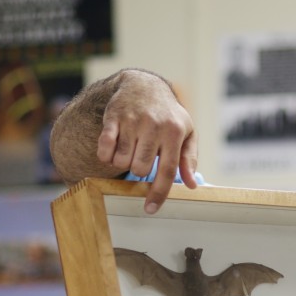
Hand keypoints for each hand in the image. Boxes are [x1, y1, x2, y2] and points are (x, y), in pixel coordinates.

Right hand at [97, 70, 198, 212]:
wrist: (144, 86)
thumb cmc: (168, 116)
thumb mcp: (186, 134)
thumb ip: (188, 160)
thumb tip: (191, 186)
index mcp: (174, 132)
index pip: (167, 170)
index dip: (158, 192)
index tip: (150, 209)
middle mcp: (154, 125)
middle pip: (140, 168)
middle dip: (139, 169)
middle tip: (142, 155)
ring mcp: (132, 120)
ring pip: (121, 161)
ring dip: (122, 162)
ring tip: (130, 148)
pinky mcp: (113, 116)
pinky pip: (104, 148)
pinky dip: (106, 155)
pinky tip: (112, 148)